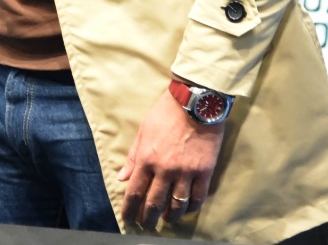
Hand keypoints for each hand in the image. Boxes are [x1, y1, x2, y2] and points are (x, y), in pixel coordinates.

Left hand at [117, 83, 225, 228]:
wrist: (195, 102)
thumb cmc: (166, 113)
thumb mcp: (144, 131)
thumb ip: (133, 156)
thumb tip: (122, 177)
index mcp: (147, 158)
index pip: (134, 192)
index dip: (130, 209)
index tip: (128, 218)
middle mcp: (165, 169)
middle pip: (154, 204)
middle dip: (148, 219)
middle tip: (146, 226)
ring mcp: (186, 172)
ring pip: (177, 205)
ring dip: (170, 217)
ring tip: (167, 220)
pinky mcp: (204, 171)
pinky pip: (198, 197)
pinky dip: (191, 207)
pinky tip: (187, 209)